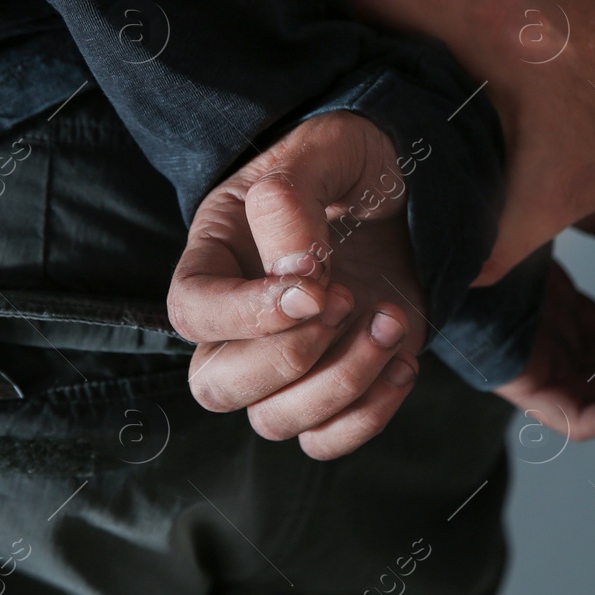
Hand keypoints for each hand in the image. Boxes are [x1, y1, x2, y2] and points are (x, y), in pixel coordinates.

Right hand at [167, 112, 425, 459]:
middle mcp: (239, 324)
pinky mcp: (335, 387)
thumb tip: (294, 272)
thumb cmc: (346, 163)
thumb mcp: (323, 153)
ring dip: (340, 384)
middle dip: (287, 357)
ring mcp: (287, 362)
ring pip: (273, 422)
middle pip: (216, 387)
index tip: (313, 288)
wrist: (401, 192)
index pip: (191, 311)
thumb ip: (291, 202)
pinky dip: (367, 416)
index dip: (243, 315)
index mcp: (216, 259)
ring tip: (390, 321)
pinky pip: (325, 441)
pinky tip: (404, 360)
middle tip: (345, 299)